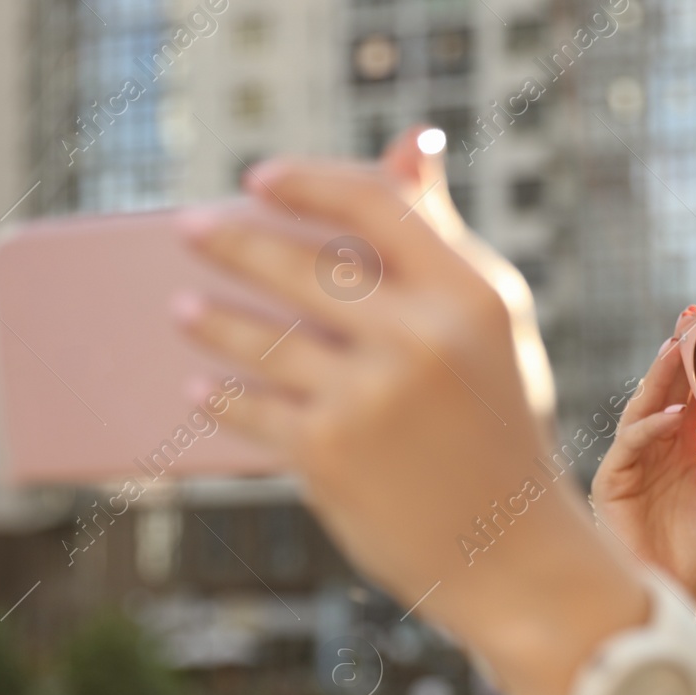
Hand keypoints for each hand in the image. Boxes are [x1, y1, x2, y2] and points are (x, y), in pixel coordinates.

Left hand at [173, 125, 648, 694]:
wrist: (513, 553)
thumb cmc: (500, 425)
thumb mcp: (494, 324)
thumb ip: (443, 236)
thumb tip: (409, 141)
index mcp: (471, 293)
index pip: (373, 202)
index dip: (308, 181)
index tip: (260, 178)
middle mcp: (421, 337)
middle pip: (303, 264)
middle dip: (234, 240)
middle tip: (190, 227)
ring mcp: (371, 395)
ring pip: (263, 336)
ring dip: (211, 317)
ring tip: (182, 308)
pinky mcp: (329, 452)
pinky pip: (252, 407)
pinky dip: (219, 396)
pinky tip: (200, 386)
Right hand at [590, 305, 695, 607]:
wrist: (675, 591)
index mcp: (679, 445)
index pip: (687, 392)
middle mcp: (652, 448)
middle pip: (662, 391)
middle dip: (676, 354)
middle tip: (692, 317)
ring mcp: (629, 463)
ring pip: (642, 409)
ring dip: (659, 379)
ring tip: (678, 348)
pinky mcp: (611, 483)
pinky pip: (628, 447)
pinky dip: (648, 430)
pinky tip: (670, 417)